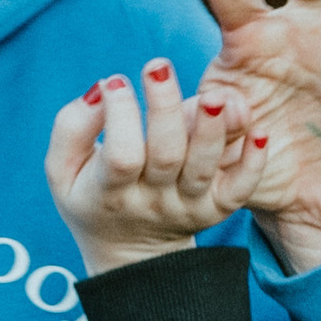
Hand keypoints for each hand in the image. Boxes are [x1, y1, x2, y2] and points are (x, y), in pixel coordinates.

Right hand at [43, 61, 260, 275]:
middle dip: (164, 107)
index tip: (115, 81)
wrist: (131, 255)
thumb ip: (71, 127)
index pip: (121, 155)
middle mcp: (152, 201)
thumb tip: (104, 90)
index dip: (119, 116)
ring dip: (213, 131)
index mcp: (111, 192)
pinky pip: (240, 190)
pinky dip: (253, 163)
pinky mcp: (216, 208)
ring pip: (204, 169)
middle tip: (159, 64)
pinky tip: (258, 131)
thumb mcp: (62, 171)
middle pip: (166, 156)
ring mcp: (188, 206)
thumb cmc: (92, 195)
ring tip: (216, 94)